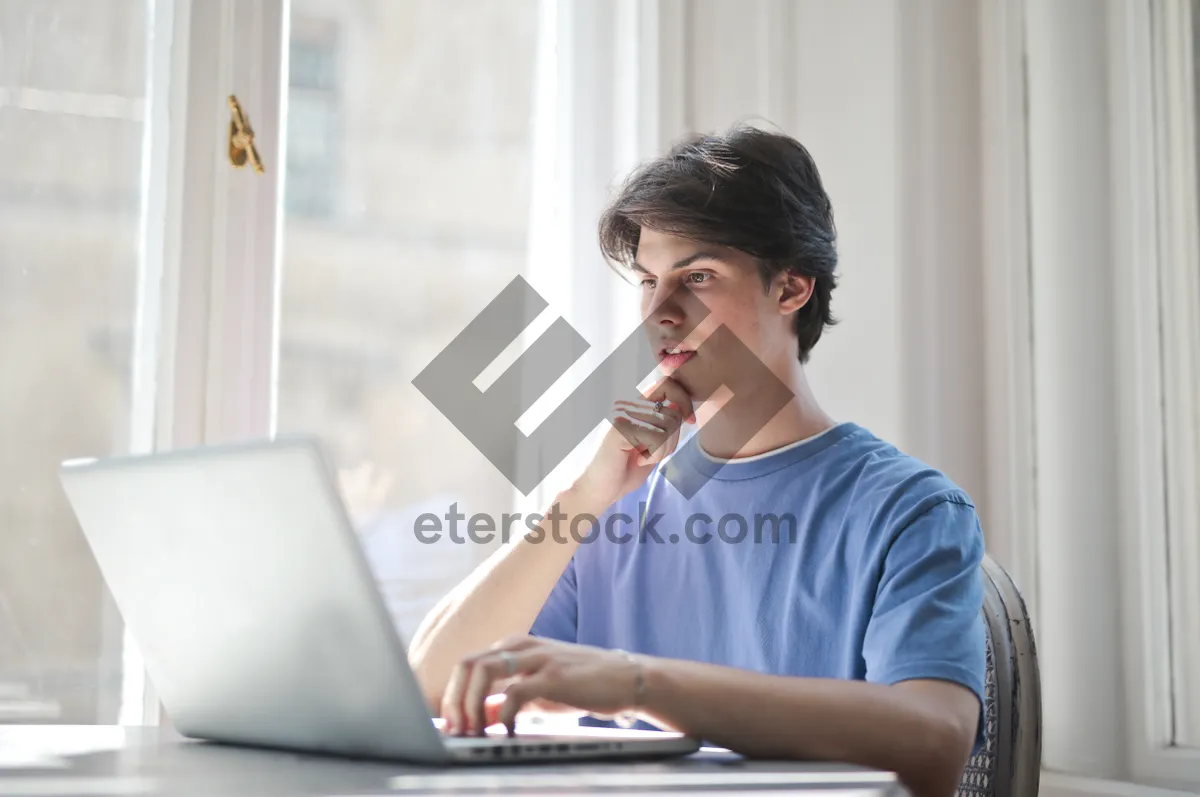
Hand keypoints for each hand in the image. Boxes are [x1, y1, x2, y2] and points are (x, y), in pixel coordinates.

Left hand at [440, 636, 643, 735]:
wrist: (627, 678)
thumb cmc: (583, 684)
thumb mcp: (540, 691)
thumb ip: (511, 698)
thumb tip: (483, 715)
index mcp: (515, 647)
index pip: (469, 665)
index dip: (452, 695)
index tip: (450, 725)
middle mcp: (522, 647)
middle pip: (468, 664)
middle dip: (454, 700)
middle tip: (456, 730)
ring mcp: (538, 659)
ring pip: (484, 672)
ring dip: (471, 705)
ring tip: (475, 731)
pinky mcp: (553, 676)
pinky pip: (514, 693)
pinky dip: (505, 716)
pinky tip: (510, 732)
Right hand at [571, 375, 695, 507]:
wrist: (599, 490)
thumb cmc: (626, 469)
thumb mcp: (654, 444)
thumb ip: (667, 425)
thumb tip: (682, 408)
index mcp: (634, 405)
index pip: (667, 384)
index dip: (683, 400)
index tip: (689, 421)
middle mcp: (628, 405)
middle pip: (673, 411)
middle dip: (672, 440)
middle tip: (653, 454)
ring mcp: (623, 415)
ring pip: (668, 425)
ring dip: (662, 450)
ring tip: (643, 457)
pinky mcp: (620, 429)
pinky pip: (657, 437)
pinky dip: (654, 455)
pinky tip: (637, 460)